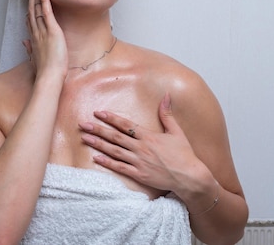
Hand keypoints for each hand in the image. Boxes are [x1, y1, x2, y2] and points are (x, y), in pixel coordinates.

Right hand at [23, 0, 67, 76]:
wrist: (49, 76)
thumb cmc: (44, 70)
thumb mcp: (34, 59)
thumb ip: (29, 49)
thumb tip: (24, 43)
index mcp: (34, 39)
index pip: (30, 20)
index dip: (29, 9)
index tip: (29, 0)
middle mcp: (36, 32)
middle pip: (31, 11)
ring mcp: (43, 30)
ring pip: (37, 8)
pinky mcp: (52, 30)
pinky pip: (46, 11)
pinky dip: (44, 0)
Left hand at [78, 93, 213, 193]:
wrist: (189, 177)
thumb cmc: (184, 154)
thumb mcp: (176, 131)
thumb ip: (167, 114)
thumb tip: (166, 96)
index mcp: (149, 136)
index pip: (126, 125)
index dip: (111, 118)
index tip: (99, 113)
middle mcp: (141, 148)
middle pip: (115, 137)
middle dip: (98, 129)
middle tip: (83, 124)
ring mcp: (139, 162)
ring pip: (114, 151)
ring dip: (99, 144)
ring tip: (85, 138)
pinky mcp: (139, 174)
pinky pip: (119, 168)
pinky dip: (107, 163)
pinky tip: (96, 158)